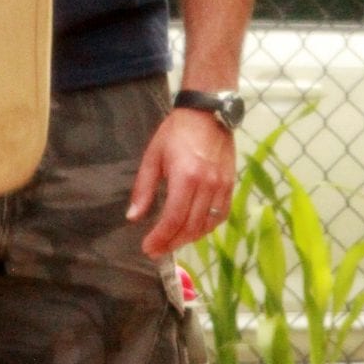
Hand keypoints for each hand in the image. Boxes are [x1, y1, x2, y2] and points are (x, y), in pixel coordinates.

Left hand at [126, 107, 236, 258]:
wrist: (207, 113)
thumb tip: (133, 217)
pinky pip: (220, 216)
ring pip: (207, 225)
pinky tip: (193, 230)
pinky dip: (206, 228)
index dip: (160, 238)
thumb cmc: (176, 132)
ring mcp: (222, 187)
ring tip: (172, 242)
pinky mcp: (230, 185)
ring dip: (188, 239)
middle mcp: (207, 185)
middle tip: (156, 250)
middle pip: (190, 227)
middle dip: (172, 243)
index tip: (148, 248)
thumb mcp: (153, 156)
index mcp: (185, 177)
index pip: (174, 219)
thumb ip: (144, 188)